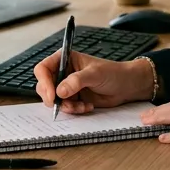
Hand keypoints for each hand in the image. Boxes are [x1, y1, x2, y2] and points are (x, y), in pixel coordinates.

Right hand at [33, 51, 151, 114]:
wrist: (125, 86)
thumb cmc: (112, 73)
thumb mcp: (94, 74)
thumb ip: (76, 81)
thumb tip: (59, 91)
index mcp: (65, 59)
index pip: (43, 68)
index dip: (44, 82)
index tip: (52, 95)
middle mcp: (63, 72)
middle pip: (44, 86)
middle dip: (52, 98)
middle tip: (64, 105)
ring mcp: (67, 86)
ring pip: (53, 99)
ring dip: (65, 106)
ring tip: (81, 106)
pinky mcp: (73, 98)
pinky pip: (64, 107)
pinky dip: (73, 110)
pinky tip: (87, 106)